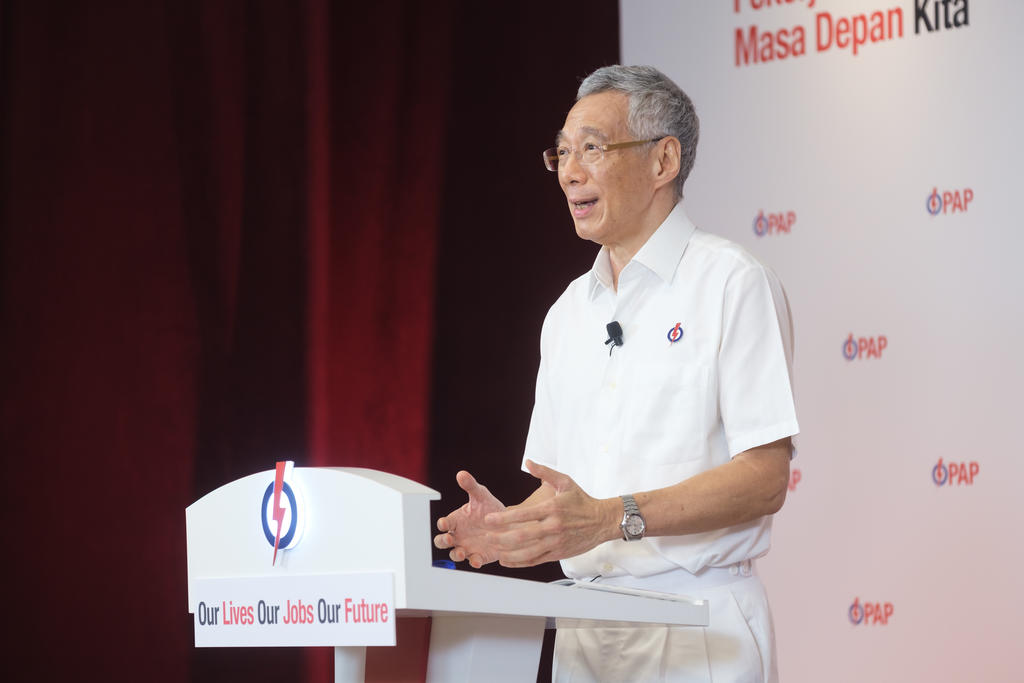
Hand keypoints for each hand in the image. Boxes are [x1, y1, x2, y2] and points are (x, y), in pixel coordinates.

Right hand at [433, 470, 505, 567]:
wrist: (510, 522)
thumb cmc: (491, 508)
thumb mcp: (482, 495)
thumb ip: (471, 486)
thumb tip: (461, 474)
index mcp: (456, 520)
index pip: (443, 524)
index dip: (442, 524)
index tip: (444, 524)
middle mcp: (459, 535)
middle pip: (441, 542)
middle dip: (442, 541)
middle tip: (449, 539)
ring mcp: (468, 547)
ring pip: (454, 554)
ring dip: (456, 554)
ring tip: (462, 552)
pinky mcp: (480, 556)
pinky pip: (474, 562)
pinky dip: (474, 562)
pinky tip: (477, 560)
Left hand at [483, 460, 617, 567]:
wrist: (602, 521)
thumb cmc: (582, 500)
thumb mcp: (565, 482)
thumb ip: (545, 472)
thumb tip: (528, 462)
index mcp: (553, 508)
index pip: (524, 515)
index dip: (503, 519)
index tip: (489, 520)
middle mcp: (554, 527)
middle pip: (522, 537)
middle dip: (501, 537)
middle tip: (486, 536)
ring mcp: (556, 543)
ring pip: (527, 552)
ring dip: (508, 552)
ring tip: (493, 549)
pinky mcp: (558, 554)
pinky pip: (536, 560)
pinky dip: (519, 563)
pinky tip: (507, 561)